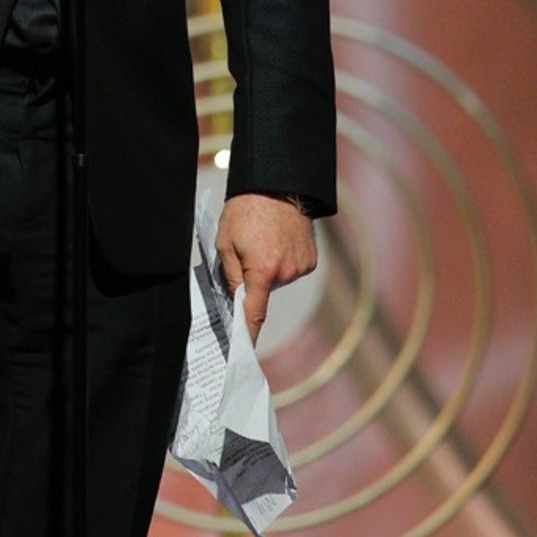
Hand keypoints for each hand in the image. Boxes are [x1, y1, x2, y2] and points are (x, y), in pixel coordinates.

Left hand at [215, 193, 316, 344]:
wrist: (278, 185)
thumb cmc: (246, 210)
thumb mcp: (225, 242)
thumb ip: (229, 275)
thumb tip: (235, 299)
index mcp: (262, 271)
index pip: (254, 314)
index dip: (248, 334)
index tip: (244, 351)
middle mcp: (285, 274)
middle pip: (263, 292)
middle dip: (252, 280)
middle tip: (244, 253)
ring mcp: (301, 268)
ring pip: (277, 281)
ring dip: (268, 269)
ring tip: (263, 240)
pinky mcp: (310, 261)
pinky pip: (291, 270)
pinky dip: (283, 261)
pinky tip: (277, 240)